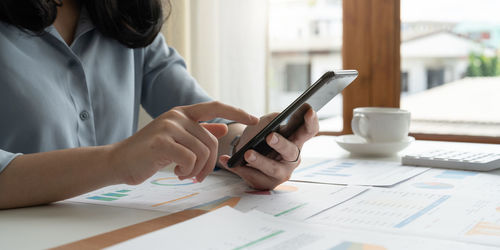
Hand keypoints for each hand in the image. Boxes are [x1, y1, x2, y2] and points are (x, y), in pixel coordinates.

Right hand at [109, 101, 258, 184]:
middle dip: (210, 163)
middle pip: (211, 141)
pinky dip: (187, 171)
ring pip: (202, 151)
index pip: (215, 107)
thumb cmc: (149, 152)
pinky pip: (190, 159)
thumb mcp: (176, 139)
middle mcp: (176, 116)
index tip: (254, 119)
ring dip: (197, 169)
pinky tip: (177, 173)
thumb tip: (223, 130)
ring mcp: (168, 126)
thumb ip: (199, 132)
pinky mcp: (161, 142)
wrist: (119, 161)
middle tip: (198, 176)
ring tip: (185, 174)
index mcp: (182, 113)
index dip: (236, 111)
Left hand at [218, 108, 318, 189]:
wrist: (245, 154)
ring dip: (260, 161)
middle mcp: (293, 158)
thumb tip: (276, 120)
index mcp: (297, 140)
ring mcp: (281, 173)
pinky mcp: (266, 183)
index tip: (309, 110)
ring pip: (273, 169)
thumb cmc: (261, 136)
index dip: (311, 121)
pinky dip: (239, 168)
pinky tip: (227, 160)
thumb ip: (271, 120)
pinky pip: (253, 176)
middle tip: (269, 136)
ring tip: (247, 154)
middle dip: (280, 144)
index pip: (309, 130)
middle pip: (291, 151)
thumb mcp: (266, 123)